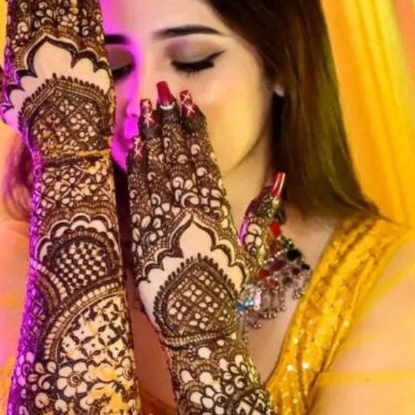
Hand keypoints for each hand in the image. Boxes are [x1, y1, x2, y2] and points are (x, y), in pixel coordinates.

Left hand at [126, 82, 283, 348]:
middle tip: (163, 93)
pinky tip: (134, 147)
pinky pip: (138, 193)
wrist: (195, 322)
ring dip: (150, 136)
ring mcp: (162, 219)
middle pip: (177, 156)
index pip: (203, 160)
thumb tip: (280, 177)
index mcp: (216, 209)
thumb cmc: (227, 289)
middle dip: (170, 122)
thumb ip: (263, 212)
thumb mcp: (252, 252)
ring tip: (145, 108)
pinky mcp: (142, 233)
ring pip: (155, 169)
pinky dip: (136, 167)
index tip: (188, 103)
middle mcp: (188, 208)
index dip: (194, 129)